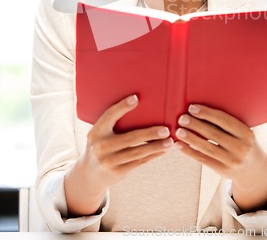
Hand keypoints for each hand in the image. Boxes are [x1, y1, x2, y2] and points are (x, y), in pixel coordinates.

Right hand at [64, 94, 172, 216]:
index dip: (122, 107)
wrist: (88, 176)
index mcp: (96, 132)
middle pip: (130, 138)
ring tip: (169, 141)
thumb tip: (137, 103)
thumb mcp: (98, 134)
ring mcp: (109, 161)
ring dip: (156, 146)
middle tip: (165, 129)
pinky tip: (163, 150)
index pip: (109, 116)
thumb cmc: (100, 146)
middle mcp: (101, 146)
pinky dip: (152, 155)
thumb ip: (111, 123)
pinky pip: (139, 162)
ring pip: (137, 152)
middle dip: (150, 133)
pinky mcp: (118, 172)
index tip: (136, 98)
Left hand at [175, 104, 266, 211]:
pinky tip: (179, 145)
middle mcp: (240, 148)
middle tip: (182, 118)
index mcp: (246, 134)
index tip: (192, 107)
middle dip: (196, 125)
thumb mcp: (243, 132)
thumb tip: (201, 108)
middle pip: (214, 134)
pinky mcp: (222, 170)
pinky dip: (189, 152)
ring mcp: (232, 161)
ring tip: (178, 130)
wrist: (254, 170)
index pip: (224, 121)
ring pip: (207, 148)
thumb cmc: (243, 143)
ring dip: (190, 138)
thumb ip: (228, 123)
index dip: (207, 113)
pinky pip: (203, 160)